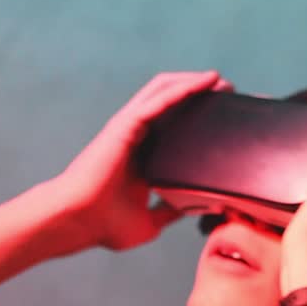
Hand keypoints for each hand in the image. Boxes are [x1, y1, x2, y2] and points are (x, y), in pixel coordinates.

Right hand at [53, 70, 232, 250]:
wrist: (77, 222)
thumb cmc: (103, 225)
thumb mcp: (150, 223)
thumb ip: (171, 213)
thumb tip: (198, 209)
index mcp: (143, 157)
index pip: (175, 127)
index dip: (199, 117)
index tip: (226, 118)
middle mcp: (137, 137)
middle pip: (172, 102)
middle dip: (200, 92)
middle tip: (229, 92)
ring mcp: (130, 128)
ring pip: (164, 91)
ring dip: (193, 82)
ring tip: (220, 80)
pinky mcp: (125, 125)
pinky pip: (157, 100)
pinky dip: (183, 88)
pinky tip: (204, 82)